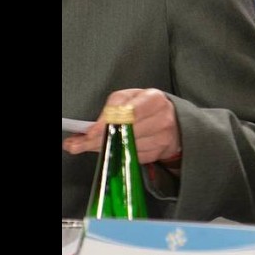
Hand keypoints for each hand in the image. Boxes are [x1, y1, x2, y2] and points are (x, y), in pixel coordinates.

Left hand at [62, 88, 181, 162]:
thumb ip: (112, 108)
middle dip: (99, 139)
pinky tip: (107, 151)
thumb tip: (88, 129)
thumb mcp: (131, 97)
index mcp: (154, 99)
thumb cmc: (147, 106)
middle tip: (78, 144)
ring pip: (127, 147)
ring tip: (86, 147)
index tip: (90, 132)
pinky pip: (133, 156)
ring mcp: (163, 137)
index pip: (129, 111)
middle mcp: (162, 118)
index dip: (107, 122)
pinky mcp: (159, 152)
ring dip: (104, 149)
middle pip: (126, 131)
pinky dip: (117, 156)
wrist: (176, 120)